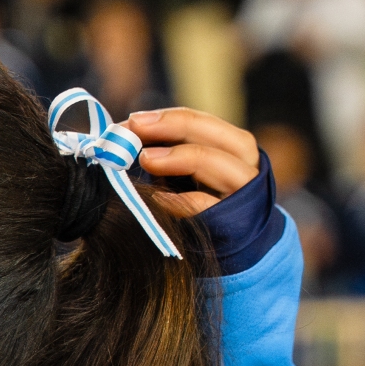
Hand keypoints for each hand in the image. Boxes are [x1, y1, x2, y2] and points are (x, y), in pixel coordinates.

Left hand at [126, 107, 260, 217]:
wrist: (234, 248)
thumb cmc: (201, 205)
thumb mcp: (185, 174)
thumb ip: (164, 153)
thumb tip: (121, 137)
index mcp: (232, 147)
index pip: (201, 122)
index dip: (167, 117)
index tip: (132, 120)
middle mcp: (242, 165)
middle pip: (214, 134)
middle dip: (174, 126)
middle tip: (135, 128)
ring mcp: (240, 194)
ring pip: (219, 162)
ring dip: (181, 156)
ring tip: (146, 158)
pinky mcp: (232, 224)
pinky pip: (208, 206)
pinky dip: (182, 201)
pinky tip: (157, 198)